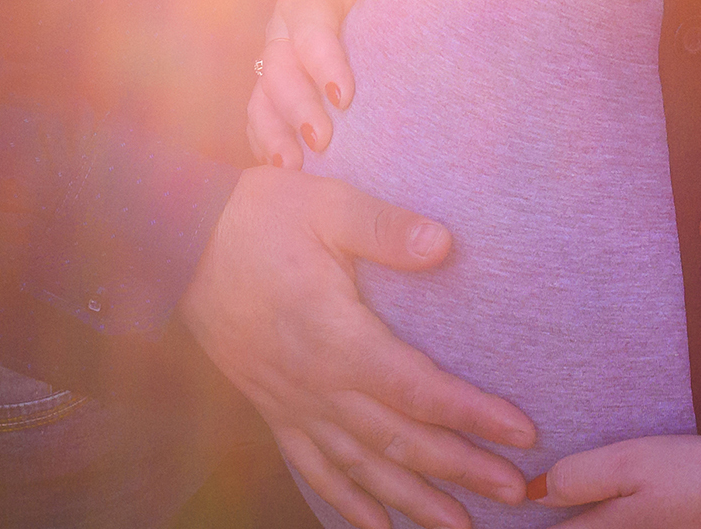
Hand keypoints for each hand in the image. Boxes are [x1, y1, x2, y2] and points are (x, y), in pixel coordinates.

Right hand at [180, 165, 535, 528]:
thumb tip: (446, 243)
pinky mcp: (271, 408)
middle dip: (461, 469)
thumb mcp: (326, 204)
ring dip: (415, 502)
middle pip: (399, 441)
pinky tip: (378, 528)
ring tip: (462, 528)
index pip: (416, 388)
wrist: (179, 239)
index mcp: (334, 335)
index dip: (471, 414)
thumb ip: (385, 227)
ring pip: (362, 468)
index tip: (521, 433)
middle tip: (516, 494)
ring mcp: (290, 403)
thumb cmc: (259, 215)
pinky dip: (348, 503)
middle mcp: (315, 383)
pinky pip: (314, 469)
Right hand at [247, 0, 375, 167]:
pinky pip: (260, 116)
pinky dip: (265, 141)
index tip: (346, 96)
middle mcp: (283, 27)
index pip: (309, 30)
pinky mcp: (277, 84)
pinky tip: (282, 170)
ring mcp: (276, 57)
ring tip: (293, 165)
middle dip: (297, 106)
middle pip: (278, 68)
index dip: (323, 62)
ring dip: (275, 131)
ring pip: (262, 96)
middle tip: (323, 140)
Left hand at [527, 434, 700, 527]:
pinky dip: (595, 515)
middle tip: (514, 502)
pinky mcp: (659, 527)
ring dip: (574, 519)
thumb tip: (532, 493)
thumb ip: (579, 478)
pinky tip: (596, 499)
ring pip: (594, 527)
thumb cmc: (691, 476)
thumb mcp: (629, 464)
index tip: (497, 516)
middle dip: (551, 521)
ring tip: (553, 500)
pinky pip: (613, 525)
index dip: (525, 526)